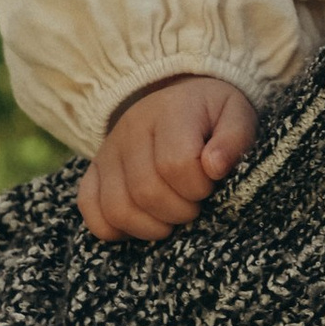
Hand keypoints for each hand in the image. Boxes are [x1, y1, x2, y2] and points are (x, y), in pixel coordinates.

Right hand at [77, 75, 258, 241]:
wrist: (178, 98)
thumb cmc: (212, 115)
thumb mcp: (236, 114)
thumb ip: (234, 138)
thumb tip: (215, 167)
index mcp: (170, 111)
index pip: (176, 164)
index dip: (198, 187)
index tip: (210, 185)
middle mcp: (131, 128)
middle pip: (146, 191)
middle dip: (179, 212)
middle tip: (194, 205)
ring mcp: (108, 151)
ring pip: (116, 207)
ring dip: (150, 227)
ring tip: (171, 218)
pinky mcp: (93, 170)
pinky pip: (88, 208)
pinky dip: (113, 227)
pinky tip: (141, 222)